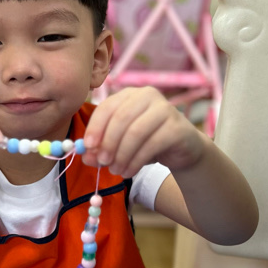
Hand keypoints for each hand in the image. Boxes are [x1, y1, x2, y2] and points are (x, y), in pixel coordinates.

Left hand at [83, 87, 204, 177]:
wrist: (181, 149)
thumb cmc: (146, 143)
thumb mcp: (120, 145)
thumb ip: (101, 148)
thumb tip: (86, 157)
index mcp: (129, 95)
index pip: (107, 107)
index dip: (95, 127)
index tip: (88, 147)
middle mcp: (147, 95)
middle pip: (121, 118)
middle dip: (108, 143)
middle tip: (102, 163)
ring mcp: (165, 109)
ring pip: (135, 132)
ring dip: (122, 155)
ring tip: (116, 171)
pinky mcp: (177, 126)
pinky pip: (152, 144)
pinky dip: (136, 161)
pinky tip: (129, 172)